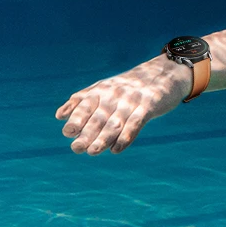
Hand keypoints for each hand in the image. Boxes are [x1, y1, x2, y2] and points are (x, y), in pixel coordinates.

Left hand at [56, 55, 190, 155]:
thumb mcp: (104, 88)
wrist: (165, 74)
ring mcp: (132, 100)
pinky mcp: (149, 105)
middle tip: (77, 148)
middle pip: (99, 116)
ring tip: (92, 152)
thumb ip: (82, 101)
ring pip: (115, 122)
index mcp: (102, 90)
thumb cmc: (129, 86)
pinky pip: (136, 123)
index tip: (68, 132)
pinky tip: (116, 150)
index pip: (85, 105)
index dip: (76, 118)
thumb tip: (60, 116)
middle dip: (86, 133)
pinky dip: (125, 137)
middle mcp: (115, 94)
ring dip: (103, 138)